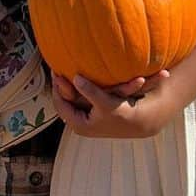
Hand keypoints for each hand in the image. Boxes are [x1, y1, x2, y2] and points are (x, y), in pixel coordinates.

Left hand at [50, 69, 177, 138]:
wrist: (139, 121)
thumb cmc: (122, 112)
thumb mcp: (105, 102)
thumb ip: (90, 91)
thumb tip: (75, 78)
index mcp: (79, 124)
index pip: (60, 104)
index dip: (57, 88)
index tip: (56, 72)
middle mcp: (79, 124)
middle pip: (63, 102)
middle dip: (60, 87)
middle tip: (56, 70)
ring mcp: (85, 119)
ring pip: (70, 101)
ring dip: (67, 87)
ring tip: (62, 72)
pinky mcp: (91, 114)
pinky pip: (78, 99)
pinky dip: (76, 89)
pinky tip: (74, 78)